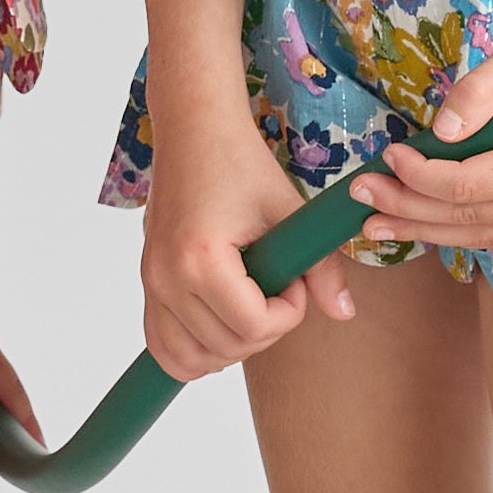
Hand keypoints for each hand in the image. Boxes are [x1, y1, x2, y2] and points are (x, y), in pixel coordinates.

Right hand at [139, 101, 342, 380]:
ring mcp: (151, 284)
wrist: (194, 132)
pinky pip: (162, 346)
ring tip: (250, 306)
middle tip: (277, 288)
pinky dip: (193, 351)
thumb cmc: (240, 164)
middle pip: (226, 347)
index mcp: (200, 258)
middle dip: (266, 329)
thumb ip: (321, 266)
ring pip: (189, 360)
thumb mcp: (289, 211)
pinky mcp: (148, 285)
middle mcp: (166, 277)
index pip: (253, 326)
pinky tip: (222, 325)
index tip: (294, 279)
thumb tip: (344, 313)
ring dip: (231, 347)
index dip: (289, 313)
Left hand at [357, 28, 492, 257]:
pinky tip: (413, 225)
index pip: (468, 185)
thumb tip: (440, 131)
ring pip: (472, 235)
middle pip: (463, 216)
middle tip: (360, 193)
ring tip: (372, 222)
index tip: (388, 154)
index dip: (419, 176)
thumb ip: (482, 89)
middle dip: (406, 206)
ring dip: (418, 228)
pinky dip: (446, 231)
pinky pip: (488, 234)